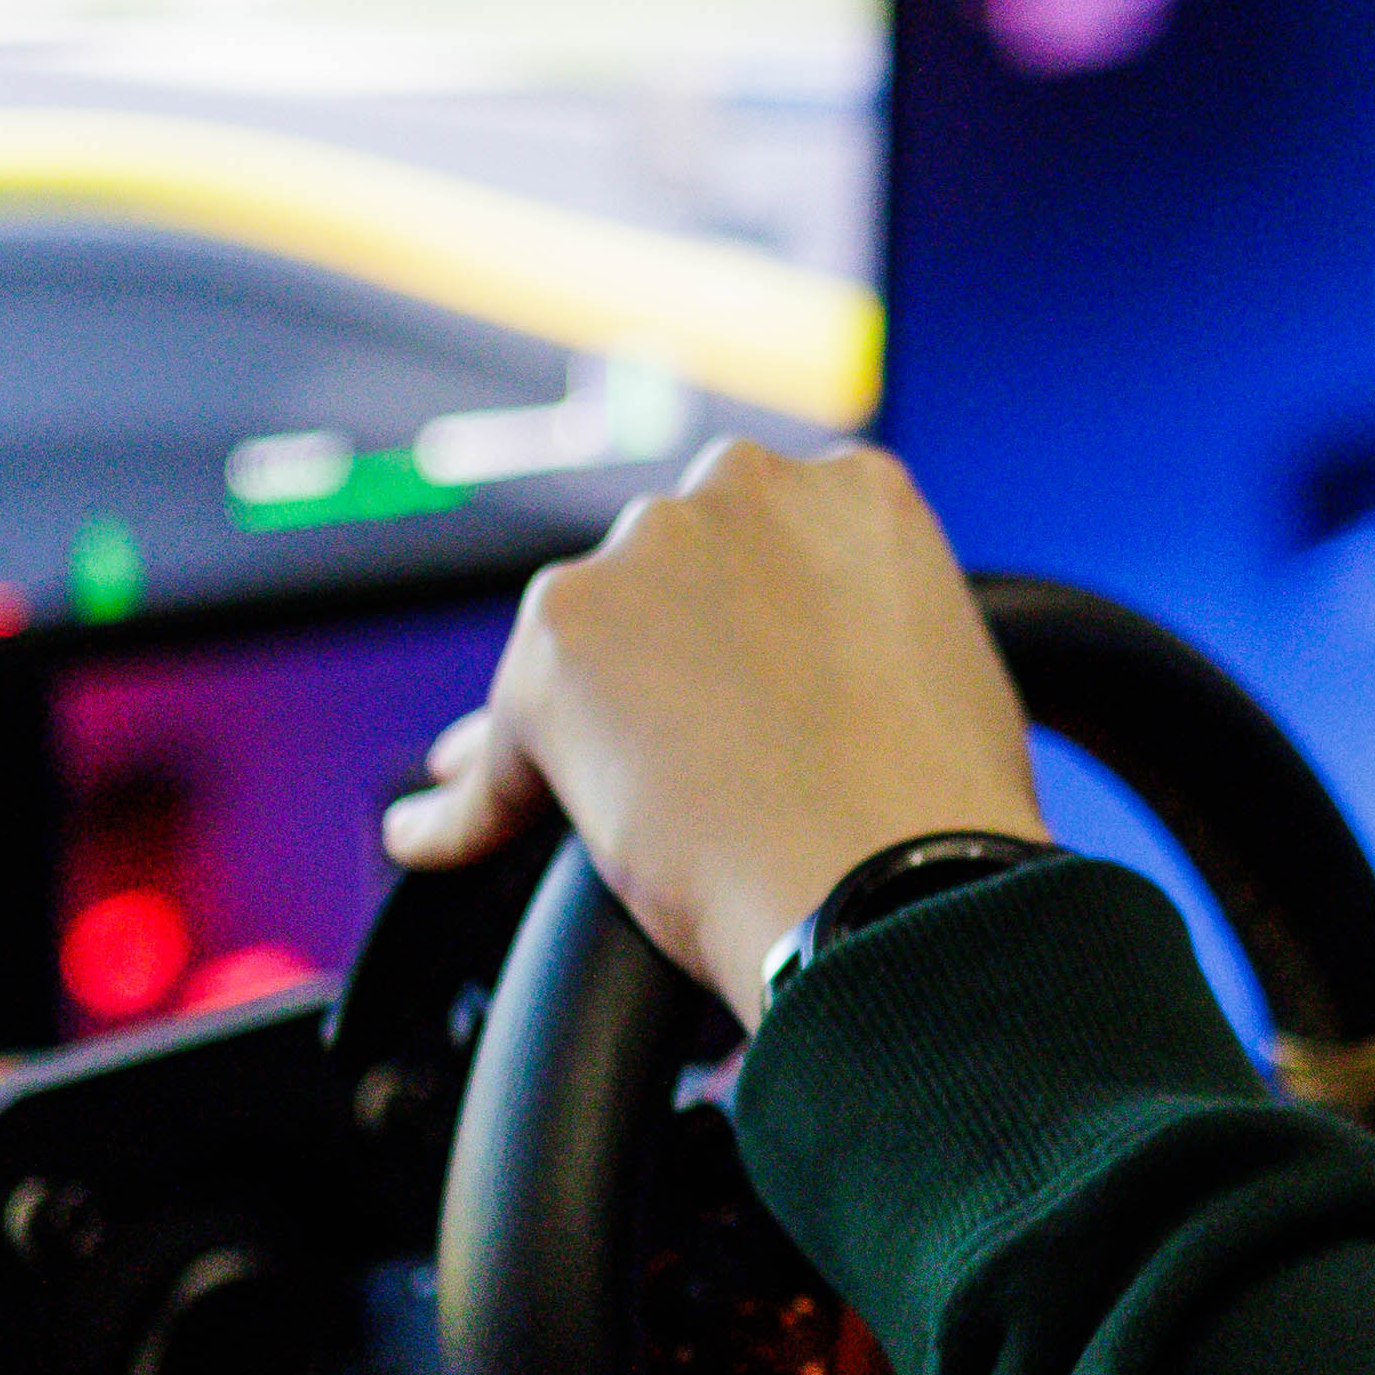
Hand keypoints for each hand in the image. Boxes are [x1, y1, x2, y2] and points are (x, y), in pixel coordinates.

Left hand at [379, 439, 1048, 1019]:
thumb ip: (860, 641)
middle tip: (670, 763)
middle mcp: (741, 491)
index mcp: (853, 491)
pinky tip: (433, 841)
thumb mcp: (936, 676)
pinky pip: (496, 750)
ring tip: (577, 820)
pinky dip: (464, 810)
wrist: (894, 884)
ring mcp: (643, 557)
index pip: (758, 550)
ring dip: (565, 724)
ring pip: (575, 653)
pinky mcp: (557, 644)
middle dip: (645, 663)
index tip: (710, 685)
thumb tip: (801, 705)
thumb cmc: (941, 817)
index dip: (722, 625)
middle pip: (658, 582)